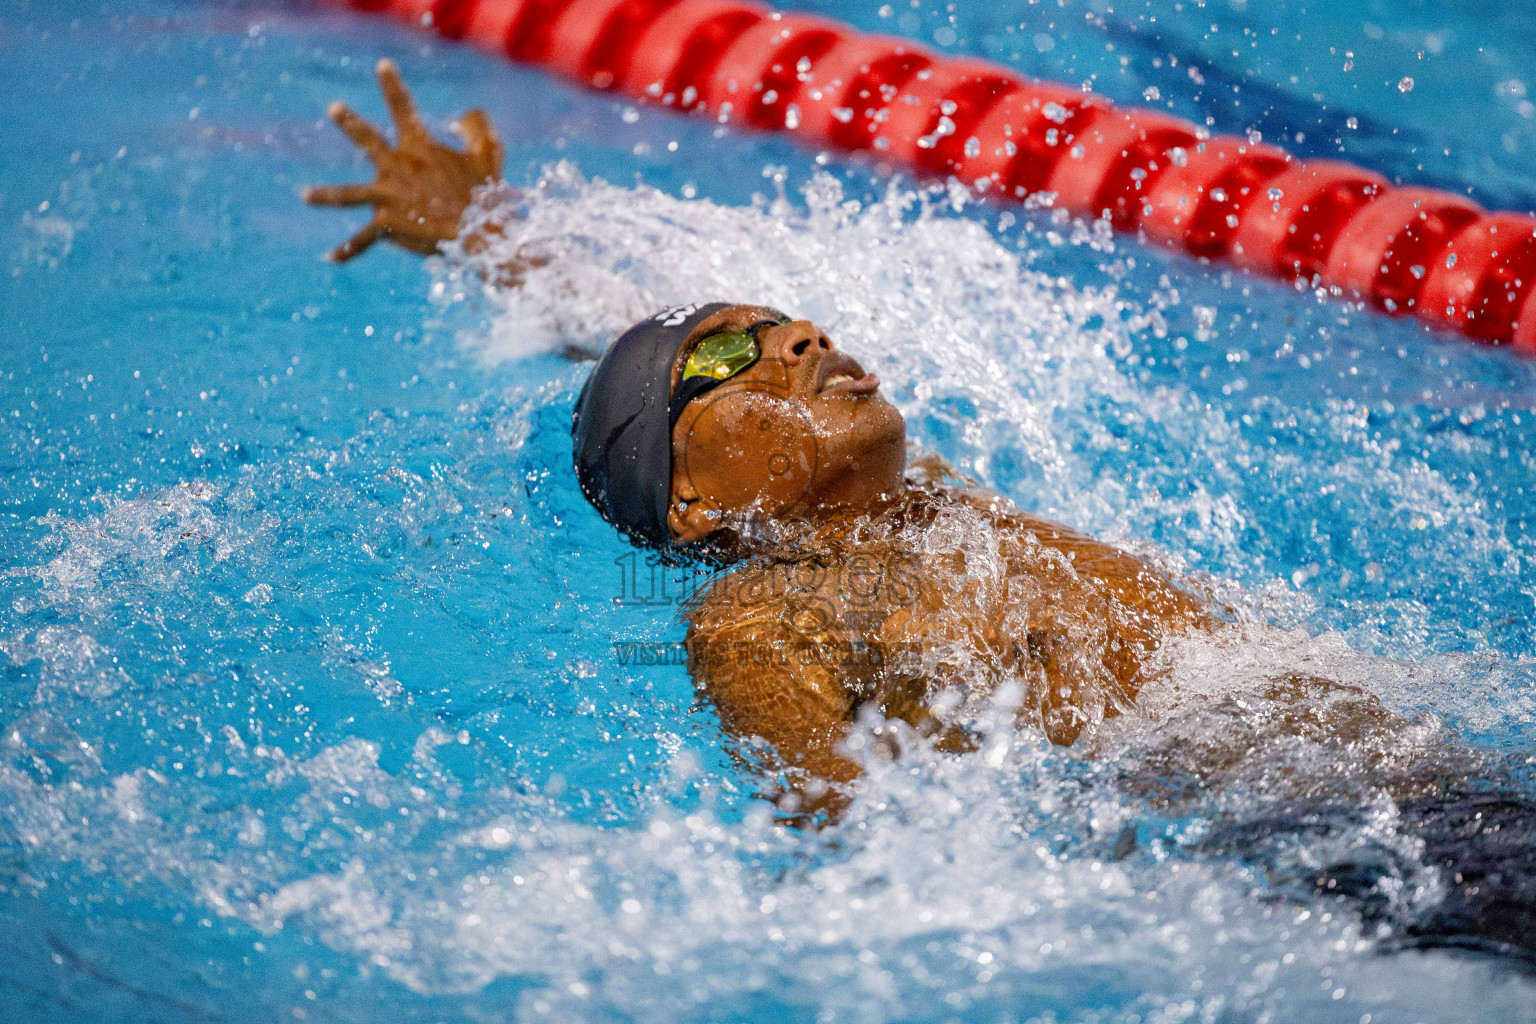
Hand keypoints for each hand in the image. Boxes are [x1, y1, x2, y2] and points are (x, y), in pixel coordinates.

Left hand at [303, 59, 503, 260]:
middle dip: (349, 122)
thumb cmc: (485, 194)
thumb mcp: (488, 155)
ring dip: (325, 195)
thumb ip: (478, 129)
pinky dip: (348, 250)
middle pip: (367, 139)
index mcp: (419, 148)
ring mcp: (387, 196)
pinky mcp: (386, 224)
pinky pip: (363, 239)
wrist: (476, 231)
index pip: (403, 108)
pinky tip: (330, 257)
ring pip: (349, 194)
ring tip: (305, 194)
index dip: (392, 84)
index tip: (382, 65)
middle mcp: (396, 167)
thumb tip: (468, 113)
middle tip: (334, 107)